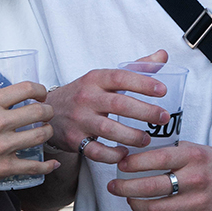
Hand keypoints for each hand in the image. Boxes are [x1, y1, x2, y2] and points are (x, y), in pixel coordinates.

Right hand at [0, 81, 58, 195]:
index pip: (25, 89)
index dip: (40, 90)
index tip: (41, 95)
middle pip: (39, 111)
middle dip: (48, 112)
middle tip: (47, 114)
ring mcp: (3, 146)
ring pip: (41, 136)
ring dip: (48, 133)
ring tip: (45, 133)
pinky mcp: (4, 168)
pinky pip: (34, 166)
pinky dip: (47, 166)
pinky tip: (52, 164)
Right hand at [46, 50, 170, 164]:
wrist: (48, 110)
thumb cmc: (84, 93)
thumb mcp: (104, 77)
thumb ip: (135, 68)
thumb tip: (162, 55)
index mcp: (95, 79)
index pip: (120, 77)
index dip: (142, 83)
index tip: (162, 90)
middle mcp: (86, 98)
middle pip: (118, 104)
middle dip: (144, 112)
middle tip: (163, 117)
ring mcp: (79, 120)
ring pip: (108, 129)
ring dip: (131, 136)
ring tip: (147, 139)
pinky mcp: (74, 140)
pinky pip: (95, 151)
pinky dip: (112, 155)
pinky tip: (125, 153)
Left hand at [107, 141, 211, 210]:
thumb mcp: (199, 149)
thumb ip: (173, 153)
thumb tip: (139, 157)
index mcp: (193, 157)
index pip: (155, 159)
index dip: (133, 164)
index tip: (120, 166)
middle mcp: (195, 179)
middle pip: (150, 187)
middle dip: (125, 188)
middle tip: (113, 187)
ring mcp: (198, 202)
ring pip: (155, 208)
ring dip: (136, 206)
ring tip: (129, 201)